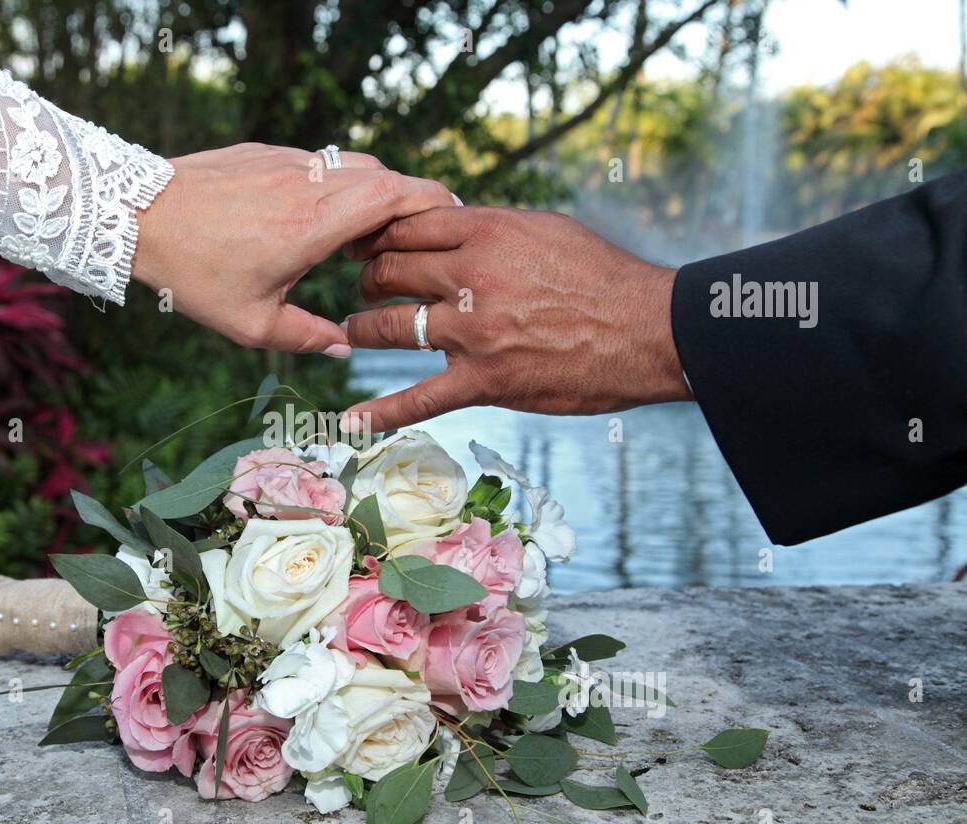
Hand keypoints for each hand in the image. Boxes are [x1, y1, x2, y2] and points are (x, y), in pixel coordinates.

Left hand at [131, 143, 458, 354]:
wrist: (136, 218)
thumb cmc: (193, 275)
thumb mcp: (251, 324)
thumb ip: (307, 337)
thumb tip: (346, 348)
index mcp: (314, 225)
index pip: (395, 196)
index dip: (431, 204)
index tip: (447, 224)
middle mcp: (307, 184)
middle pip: (383, 176)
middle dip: (408, 203)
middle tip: (414, 239)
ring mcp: (285, 162)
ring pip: (350, 165)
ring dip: (370, 193)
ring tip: (365, 236)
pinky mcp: (264, 153)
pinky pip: (317, 162)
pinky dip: (335, 184)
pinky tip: (321, 218)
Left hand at [340, 207, 688, 427]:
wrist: (647, 330)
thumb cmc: (602, 276)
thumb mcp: (544, 230)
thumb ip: (491, 230)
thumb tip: (450, 226)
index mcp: (487, 233)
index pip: (407, 226)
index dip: (377, 235)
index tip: (364, 244)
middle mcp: (472, 278)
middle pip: (389, 271)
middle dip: (367, 279)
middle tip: (362, 288)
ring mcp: (474, 333)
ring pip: (391, 328)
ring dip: (362, 329)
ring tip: (353, 331)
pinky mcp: (484, 381)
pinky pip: (419, 399)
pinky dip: (381, 413)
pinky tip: (352, 420)